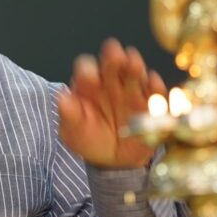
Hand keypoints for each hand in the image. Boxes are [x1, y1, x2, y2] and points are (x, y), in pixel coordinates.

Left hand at [57, 37, 165, 168]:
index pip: (87, 68)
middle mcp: (111, 81)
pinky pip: (155, 93)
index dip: (88, 70)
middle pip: (113, 63)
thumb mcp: (73, 131)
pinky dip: (155, 88)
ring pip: (135, 73)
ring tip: (134, 65)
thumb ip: (69, 115)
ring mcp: (132, 90)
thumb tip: (62, 98)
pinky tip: (153, 84)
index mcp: (88, 84)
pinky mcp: (150, 103)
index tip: (90, 78)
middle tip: (116, 56)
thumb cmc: (88, 138)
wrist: (111, 160)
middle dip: (114, 57)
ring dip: (135, 67)